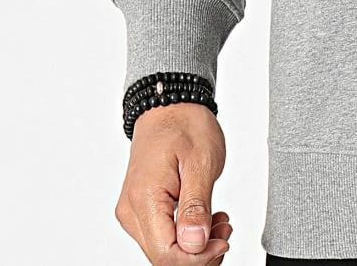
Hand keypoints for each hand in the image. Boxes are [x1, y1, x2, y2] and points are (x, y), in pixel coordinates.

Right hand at [114, 101, 232, 264]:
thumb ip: (196, 206)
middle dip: (199, 253)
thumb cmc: (185, 125)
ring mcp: (134, 211)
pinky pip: (162, 235)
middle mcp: (131, 211)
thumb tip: (195, 244)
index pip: (165, 254)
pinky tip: (206, 219)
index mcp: (144, 199)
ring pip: (163, 250)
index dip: (197, 258)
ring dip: (195, 245)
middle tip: (225, 230)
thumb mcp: (201, 161)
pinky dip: (187, 235)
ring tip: (219, 221)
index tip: (222, 241)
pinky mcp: (142, 209)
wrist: (170, 106)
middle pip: (163, 257)